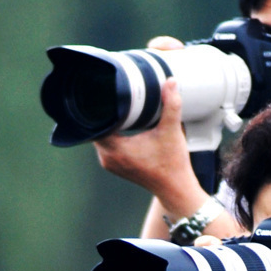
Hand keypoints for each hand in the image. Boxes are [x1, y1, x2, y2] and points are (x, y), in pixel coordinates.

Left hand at [93, 73, 203, 217]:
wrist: (174, 188)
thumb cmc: (173, 163)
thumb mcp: (172, 131)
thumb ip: (171, 105)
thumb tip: (170, 81)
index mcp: (117, 150)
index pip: (96, 122)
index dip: (98, 106)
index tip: (105, 91)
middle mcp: (108, 158)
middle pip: (95, 127)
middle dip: (102, 112)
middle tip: (111, 93)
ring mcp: (109, 162)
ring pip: (99, 135)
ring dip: (106, 121)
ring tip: (115, 104)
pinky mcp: (113, 164)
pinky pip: (104, 143)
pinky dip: (109, 132)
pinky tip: (117, 120)